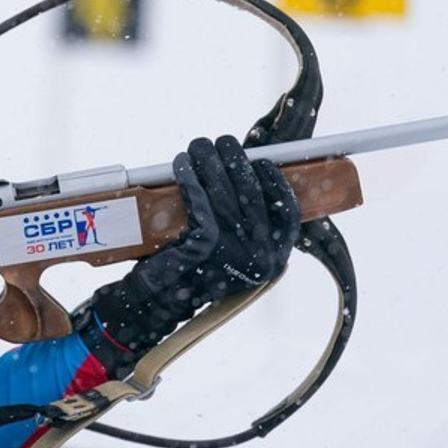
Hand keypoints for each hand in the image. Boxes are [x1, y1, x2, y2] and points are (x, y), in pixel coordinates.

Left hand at [74, 136, 299, 375]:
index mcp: (273, 261)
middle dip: (236, 159)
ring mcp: (234, 252)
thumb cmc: (194, 272)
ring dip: (210, 160)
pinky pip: (199, 199)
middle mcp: (260, 259)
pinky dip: (190, 176)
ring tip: (199, 146)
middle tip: (222, 142)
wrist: (158, 305)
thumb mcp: (232, 256)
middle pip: (253, 194)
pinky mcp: (205, 245)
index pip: (289, 215)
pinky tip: (182, 163)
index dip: (277, 184)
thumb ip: (247, 227)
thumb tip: (247, 173)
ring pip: (224, 191)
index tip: (263, 163)